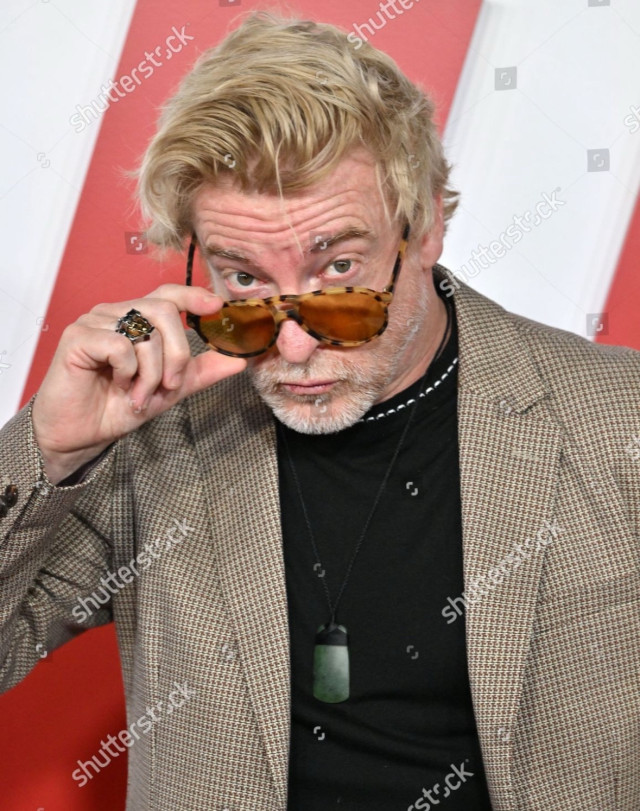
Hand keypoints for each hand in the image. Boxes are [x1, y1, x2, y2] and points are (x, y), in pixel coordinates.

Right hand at [31, 285, 246, 483]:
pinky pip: (119, 345)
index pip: (167, 294)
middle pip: (163, 311)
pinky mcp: (77, 337)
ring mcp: (95, 322)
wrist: (81, 434)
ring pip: (144, 332)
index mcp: (137, 320)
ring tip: (139, 395)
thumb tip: (239, 360)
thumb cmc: (117, 406)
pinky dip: (127, 371)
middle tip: (169, 386)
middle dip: (176, 353)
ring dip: (151, 372)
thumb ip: (200, 371)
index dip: (193, 295)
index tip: (217, 306)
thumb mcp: (169, 389)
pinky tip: (117, 384)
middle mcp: (116, 314)